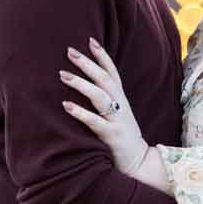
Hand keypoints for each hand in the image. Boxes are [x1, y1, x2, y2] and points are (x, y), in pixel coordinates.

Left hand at [59, 38, 149, 174]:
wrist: (139, 163)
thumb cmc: (123, 137)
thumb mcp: (118, 115)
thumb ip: (107, 101)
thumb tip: (87, 86)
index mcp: (121, 100)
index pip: (112, 72)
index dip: (102, 56)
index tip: (90, 40)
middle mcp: (121, 106)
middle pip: (104, 79)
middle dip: (87, 63)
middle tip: (69, 51)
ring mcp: (117, 120)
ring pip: (100, 96)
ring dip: (81, 84)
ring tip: (62, 75)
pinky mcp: (112, 136)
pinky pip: (95, 122)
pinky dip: (80, 113)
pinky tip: (66, 106)